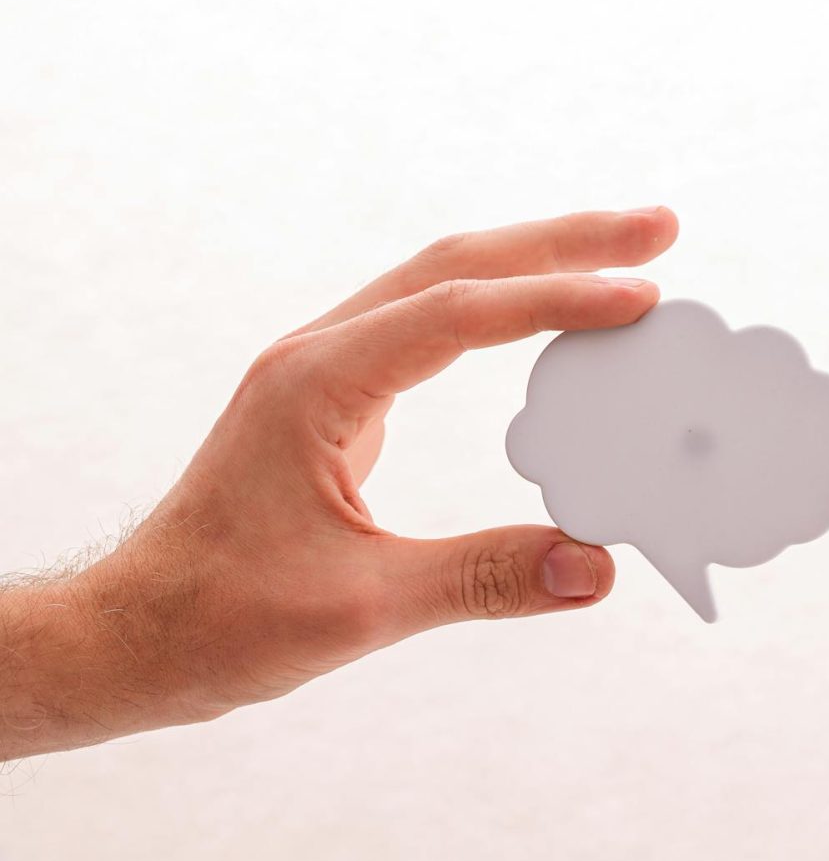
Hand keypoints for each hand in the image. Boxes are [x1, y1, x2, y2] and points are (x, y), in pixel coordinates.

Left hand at [0, 207, 677, 758]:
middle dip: (564, 241)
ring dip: (536, 259)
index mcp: (317, 386)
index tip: (641, 298)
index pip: (455, 315)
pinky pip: (432, 320)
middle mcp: (320, 356)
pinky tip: (548, 309)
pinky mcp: (336, 394)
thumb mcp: (360, 607)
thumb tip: (598, 566)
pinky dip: (503, 302)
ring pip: (444, 280)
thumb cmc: (219, 619)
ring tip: (627, 252)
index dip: (555, 301)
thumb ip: (484, 578)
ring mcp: (326, 368)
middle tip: (660, 229)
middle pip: (457, 264)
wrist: (136, 631)